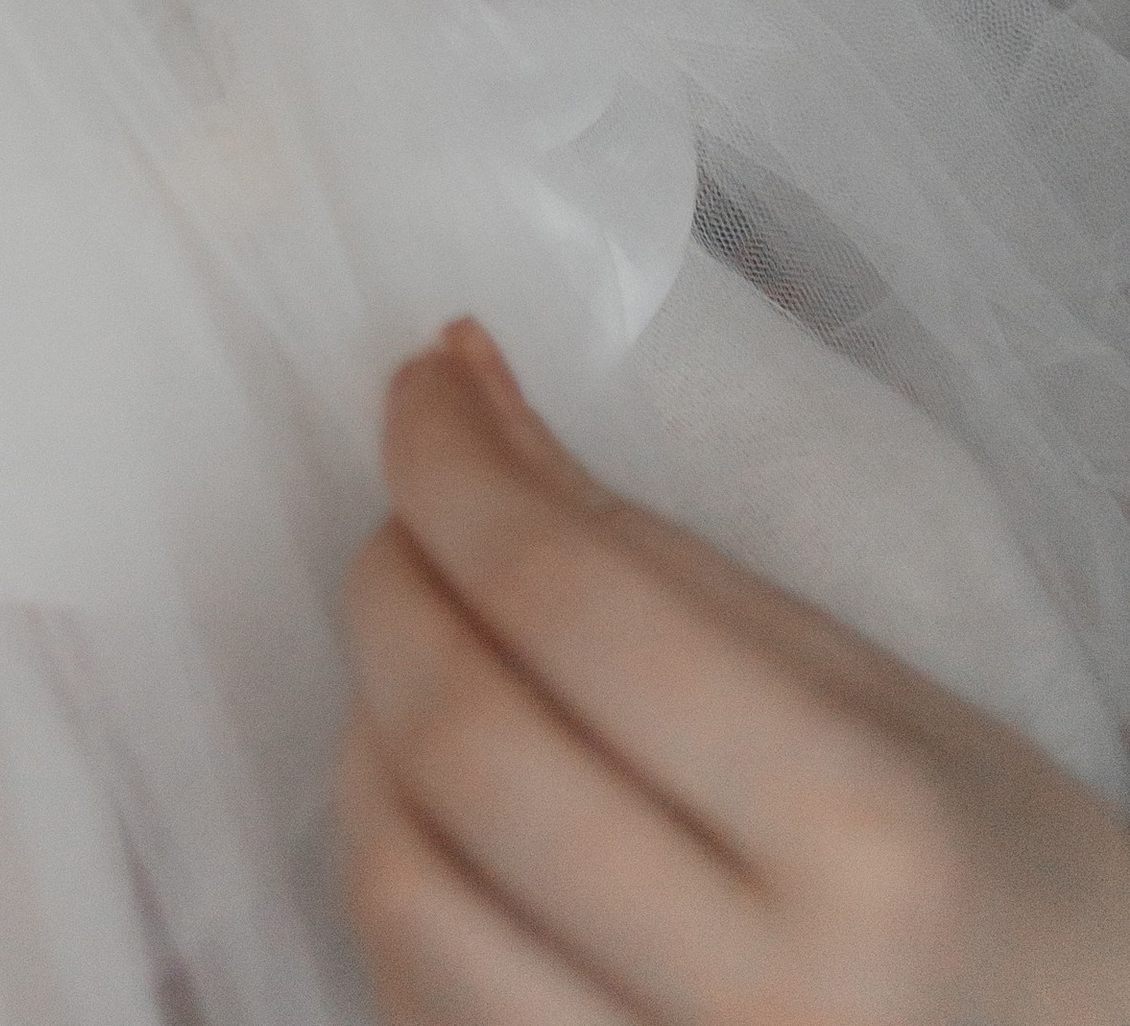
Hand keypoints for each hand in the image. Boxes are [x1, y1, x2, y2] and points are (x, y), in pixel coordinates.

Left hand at [338, 321, 1129, 1024]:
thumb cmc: (983, 873)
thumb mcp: (867, 690)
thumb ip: (648, 551)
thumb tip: (462, 384)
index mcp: (860, 829)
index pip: (574, 603)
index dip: (454, 467)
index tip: (420, 385)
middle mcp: (760, 991)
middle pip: (465, 741)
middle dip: (392, 581)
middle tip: (408, 511)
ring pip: (402, 885)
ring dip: (366, 731)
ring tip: (419, 658)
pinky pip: (416, 997)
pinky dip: (394, 869)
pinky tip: (435, 801)